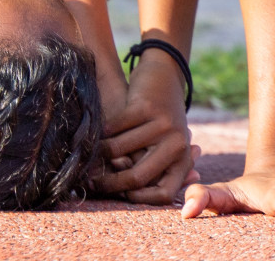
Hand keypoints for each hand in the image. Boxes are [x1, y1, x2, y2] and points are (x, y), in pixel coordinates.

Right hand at [95, 53, 199, 202]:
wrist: (165, 74)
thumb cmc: (161, 117)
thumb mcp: (166, 143)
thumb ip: (155, 169)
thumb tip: (132, 196)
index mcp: (182, 158)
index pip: (164, 193)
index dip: (139, 198)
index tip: (121, 196)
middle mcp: (176, 144)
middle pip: (138, 176)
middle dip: (110, 183)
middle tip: (92, 182)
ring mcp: (162, 124)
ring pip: (120, 150)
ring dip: (101, 153)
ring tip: (92, 153)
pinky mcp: (145, 106)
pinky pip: (114, 128)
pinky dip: (102, 132)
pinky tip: (98, 131)